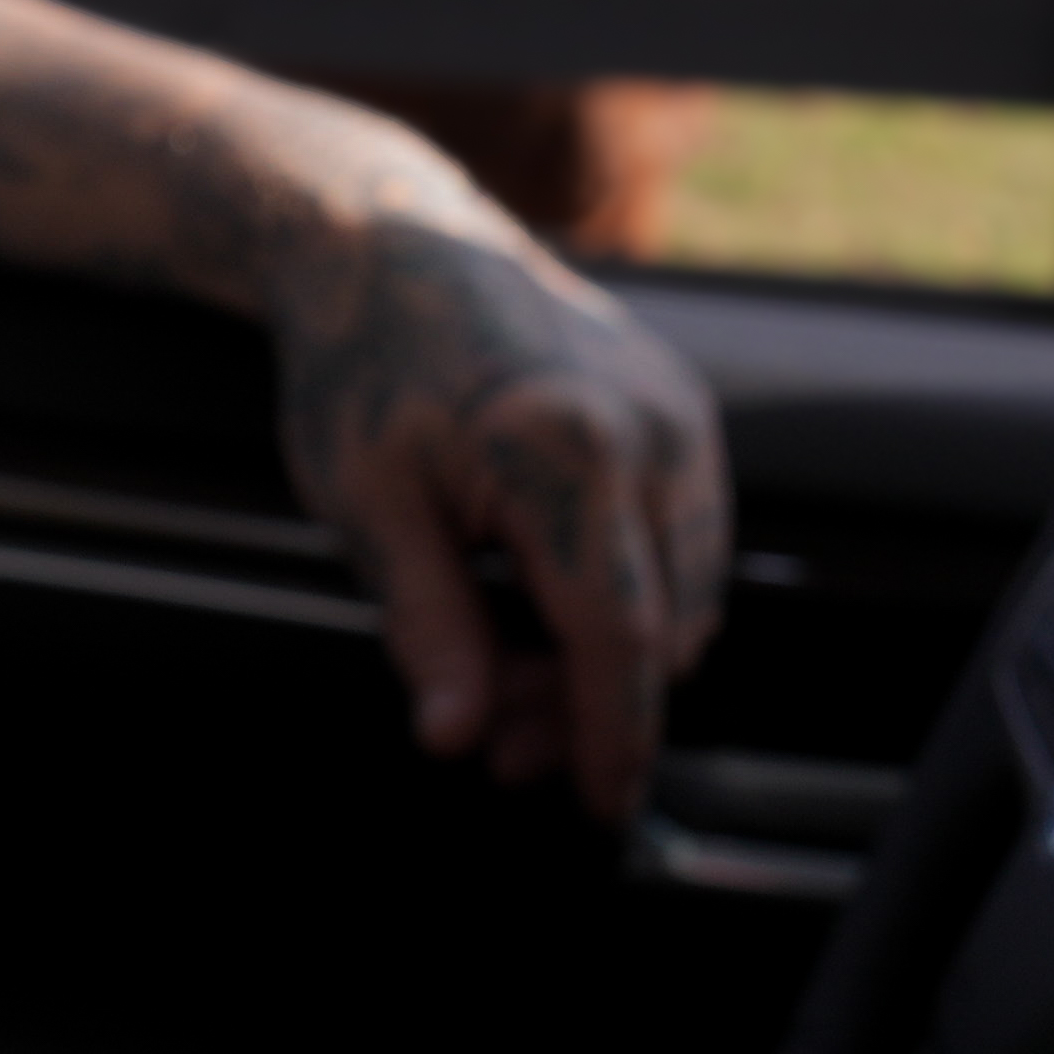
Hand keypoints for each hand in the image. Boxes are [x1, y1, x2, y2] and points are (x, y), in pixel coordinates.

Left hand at [273, 179, 733, 825]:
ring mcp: (680, 416)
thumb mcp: (365, 507)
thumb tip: (456, 734)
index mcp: (566, 453)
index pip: (619, 639)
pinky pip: (690, 540)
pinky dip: (636, 594)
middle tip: (497, 747)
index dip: (613, 737)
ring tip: (506, 675)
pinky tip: (545, 607)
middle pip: (662, 630)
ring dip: (616, 656)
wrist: (392, 248)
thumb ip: (425, 625)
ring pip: (689, 595)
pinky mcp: (685, 410)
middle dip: (592, 706)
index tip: (601, 805)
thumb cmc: (363, 369)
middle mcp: (650, 433)